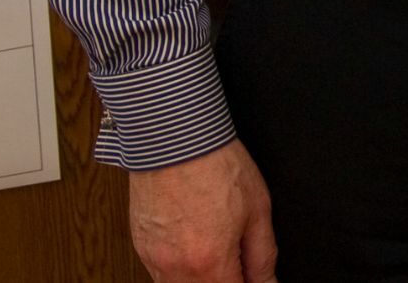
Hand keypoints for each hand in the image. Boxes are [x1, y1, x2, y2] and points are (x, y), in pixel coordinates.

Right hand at [128, 140, 277, 282]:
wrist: (175, 138)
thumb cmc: (216, 166)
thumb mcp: (258, 209)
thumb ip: (263, 255)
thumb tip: (267, 281)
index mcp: (209, 262)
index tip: (255, 278)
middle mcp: (176, 268)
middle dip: (224, 282)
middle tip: (238, 264)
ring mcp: (153, 260)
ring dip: (201, 280)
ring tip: (216, 250)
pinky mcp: (141, 247)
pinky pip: (160, 275)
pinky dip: (180, 271)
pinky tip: (194, 247)